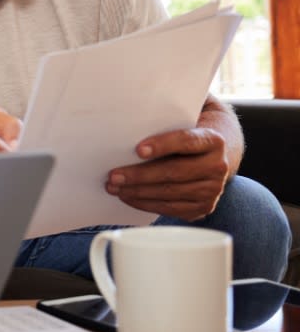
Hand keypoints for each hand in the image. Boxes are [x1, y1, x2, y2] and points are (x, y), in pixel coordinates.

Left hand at [106, 127, 228, 220]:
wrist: (211, 155)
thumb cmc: (186, 135)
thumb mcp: (181, 123)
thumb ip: (162, 123)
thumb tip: (126, 128)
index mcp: (214, 140)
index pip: (186, 141)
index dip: (162, 145)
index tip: (138, 149)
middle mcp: (218, 166)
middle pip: (174, 172)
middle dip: (140, 175)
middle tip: (113, 175)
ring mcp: (212, 190)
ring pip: (170, 192)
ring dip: (138, 191)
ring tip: (114, 187)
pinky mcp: (203, 207)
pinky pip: (170, 208)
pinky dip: (145, 203)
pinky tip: (128, 197)